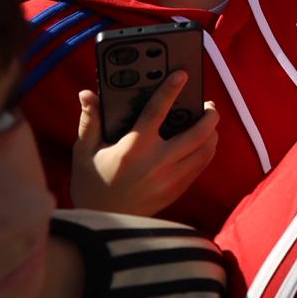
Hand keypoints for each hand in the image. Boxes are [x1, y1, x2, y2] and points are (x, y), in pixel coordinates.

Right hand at [71, 72, 218, 216]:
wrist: (104, 222)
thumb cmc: (91, 184)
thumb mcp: (84, 152)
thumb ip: (90, 121)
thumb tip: (87, 94)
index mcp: (134, 148)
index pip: (157, 111)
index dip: (171, 90)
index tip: (182, 75)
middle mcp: (157, 162)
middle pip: (198, 133)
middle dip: (210, 114)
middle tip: (208, 103)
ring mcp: (171, 178)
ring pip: (206, 150)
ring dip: (212, 132)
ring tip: (208, 121)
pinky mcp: (177, 190)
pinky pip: (201, 165)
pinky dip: (207, 150)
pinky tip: (202, 142)